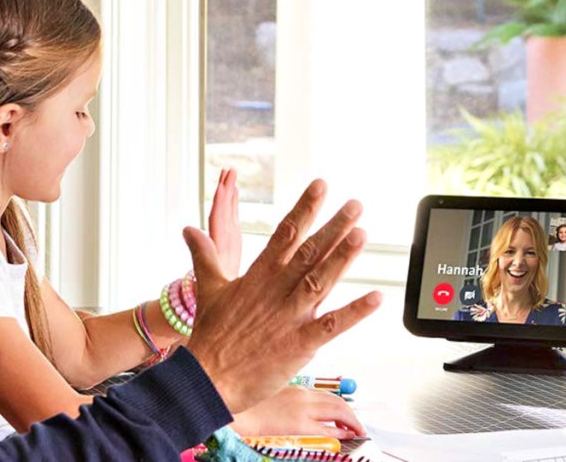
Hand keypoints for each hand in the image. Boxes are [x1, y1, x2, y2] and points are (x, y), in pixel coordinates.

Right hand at [184, 180, 381, 413]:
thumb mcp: (209, 288)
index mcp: (258, 276)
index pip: (285, 234)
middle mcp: (276, 291)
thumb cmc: (210, 336)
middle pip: (309, 253)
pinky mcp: (300, 344)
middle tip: (355, 206)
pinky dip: (355, 312)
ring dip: (343, 259)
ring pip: (321, 281)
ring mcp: (290, 317)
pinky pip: (332, 325)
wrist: (207, 378)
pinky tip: (376, 298)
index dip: (305, 209)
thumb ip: (204, 255)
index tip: (320, 187)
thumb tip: (189, 229)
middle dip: (334, 227)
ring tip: (362, 235)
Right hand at [231, 386, 364, 439]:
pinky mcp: (298, 425)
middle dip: (351, 414)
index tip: (345, 414)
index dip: (340, 405)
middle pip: (335, 401)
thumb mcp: (266, 397)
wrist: (229, 412)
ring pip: (337, 410)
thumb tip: (295, 415)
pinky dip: (340, 432)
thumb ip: (284, 402)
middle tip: (358, 426)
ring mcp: (300, 409)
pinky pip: (327, 428)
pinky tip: (346, 438)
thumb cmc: (242, 407)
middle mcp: (300, 395)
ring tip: (357, 432)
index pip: (324, 394)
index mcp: (292, 387)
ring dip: (351, 422)